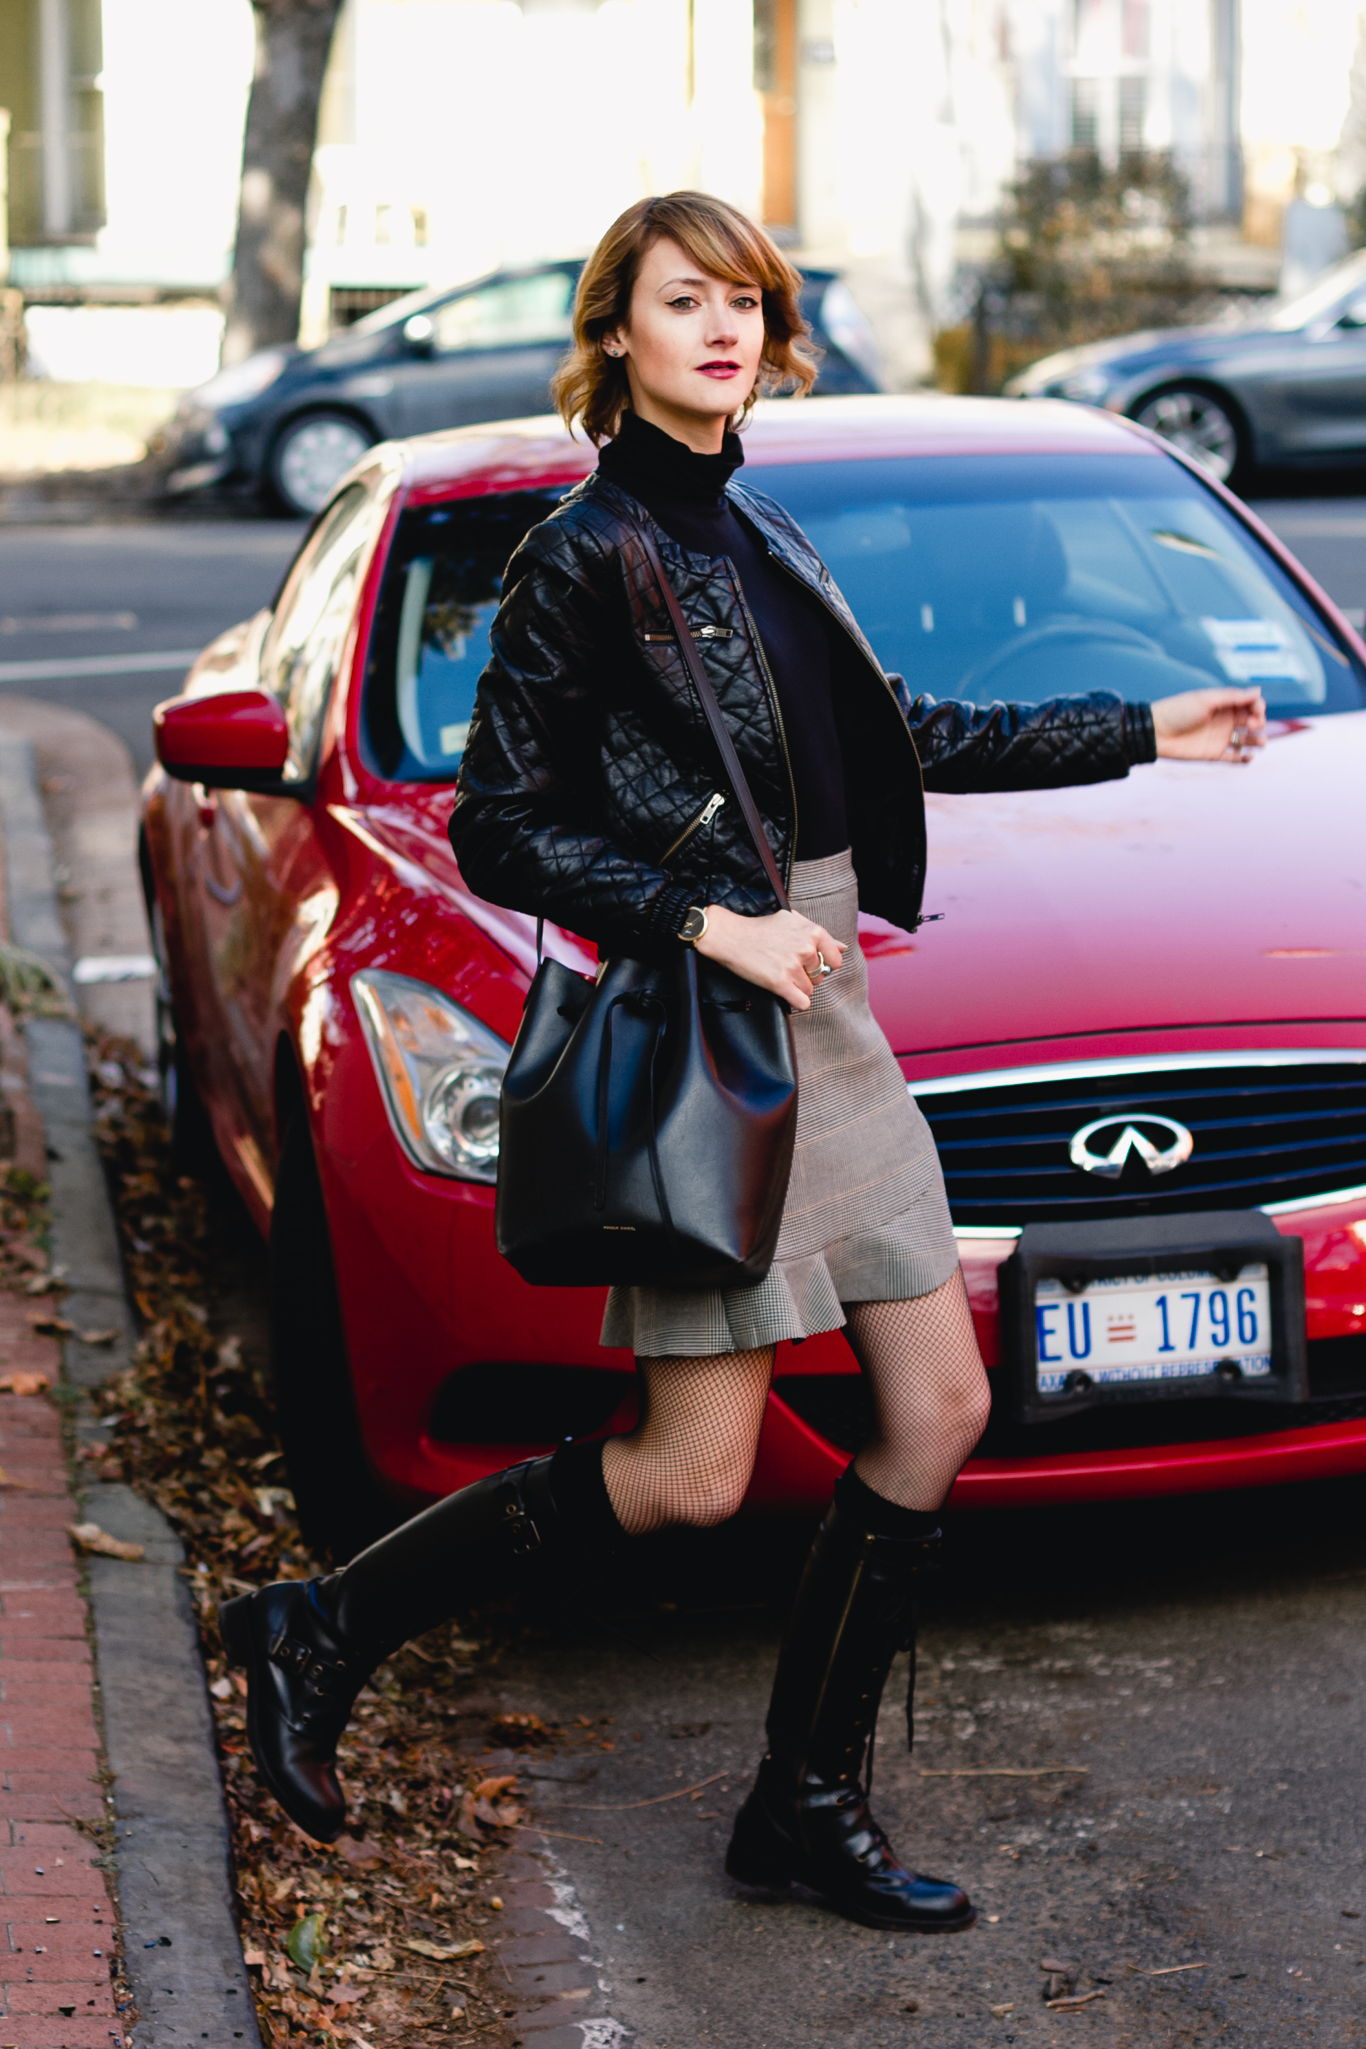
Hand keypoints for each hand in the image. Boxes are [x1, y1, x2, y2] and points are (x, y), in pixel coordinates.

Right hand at [695, 905, 845, 1010]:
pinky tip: (784, 991)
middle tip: (787, 967)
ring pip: (810, 990)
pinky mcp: (780, 982)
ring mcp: (793, 966)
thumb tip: (843, 948)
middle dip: (807, 976)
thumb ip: (820, 936)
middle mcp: (806, 949)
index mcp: (813, 932)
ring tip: (780, 974)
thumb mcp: (793, 922)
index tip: (809, 964)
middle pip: (820, 976)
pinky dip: (795, 1001)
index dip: (823, 965)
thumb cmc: (761, 928)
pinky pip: (802, 1002)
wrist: (731, 936)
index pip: (835, 960)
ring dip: (797, 987)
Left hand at [1151, 686, 1266, 762]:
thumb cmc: (1179, 711)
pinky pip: (1235, 758)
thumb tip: (1258, 691)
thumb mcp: (1206, 700)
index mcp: (1224, 704)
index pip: (1250, 704)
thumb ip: (1232, 697)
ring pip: (1247, 740)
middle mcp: (1225, 720)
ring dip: (1258, 740)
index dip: (1258, 707)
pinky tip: (1249, 756)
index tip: (1257, 710)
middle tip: (1255, 724)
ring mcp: (1220, 737)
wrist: (1156, 733)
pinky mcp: (1214, 754)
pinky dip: (1245, 758)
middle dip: (1259, 722)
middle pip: (1252, 721)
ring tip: (1262, 742)